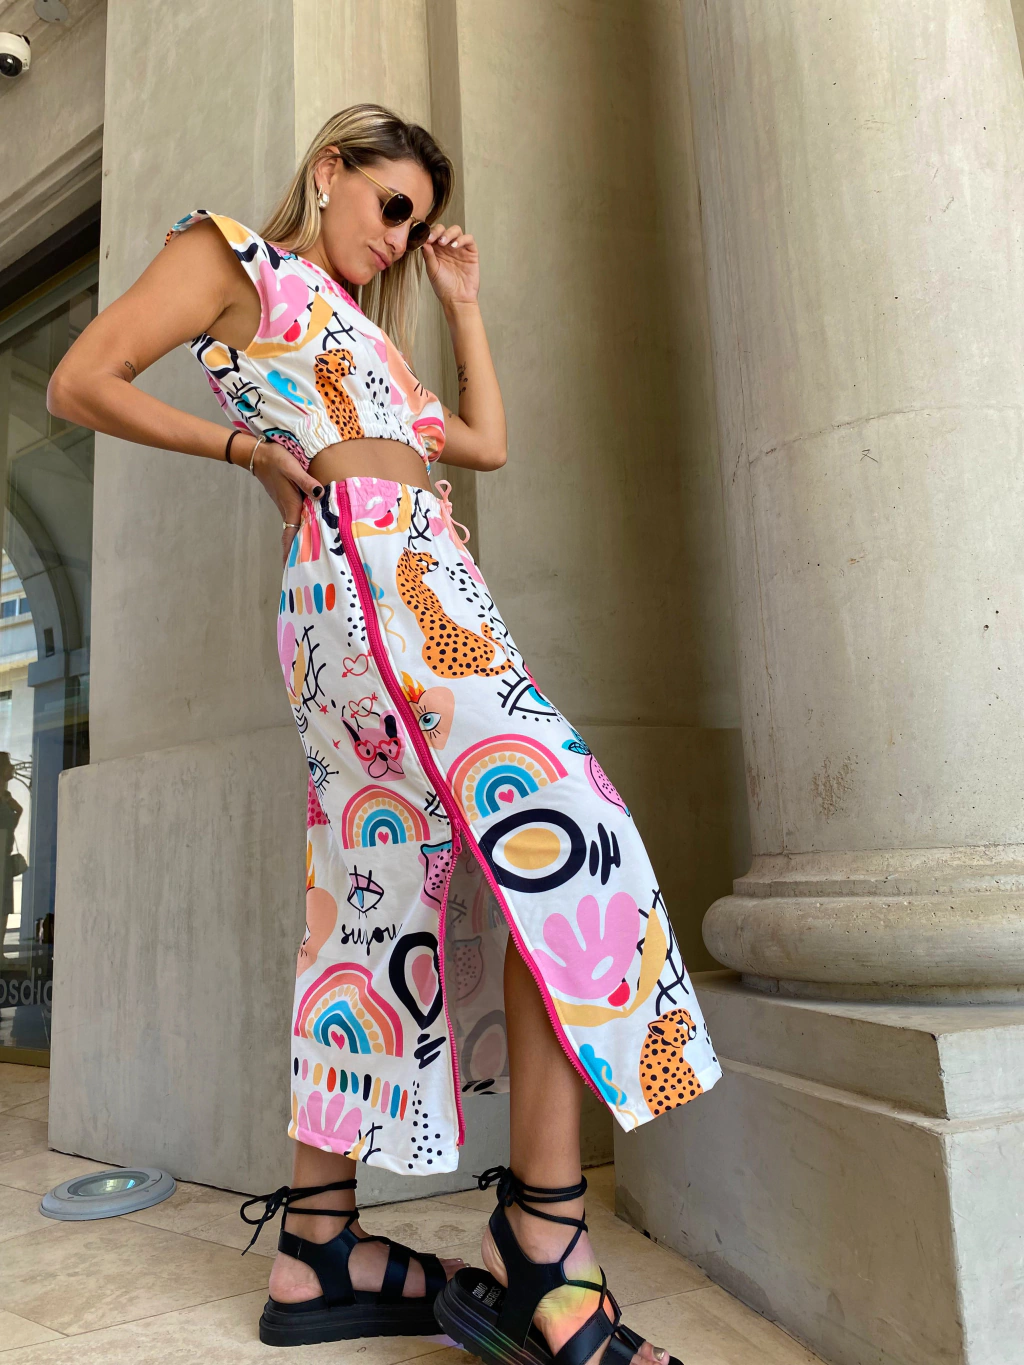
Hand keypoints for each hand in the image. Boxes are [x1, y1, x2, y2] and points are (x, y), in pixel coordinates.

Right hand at [235, 435, 323, 564]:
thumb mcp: (292, 469)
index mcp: (290, 506)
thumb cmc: (276, 460)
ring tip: (308, 558)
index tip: (290, 570)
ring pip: (294, 528)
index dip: (290, 552)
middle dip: (297, 554)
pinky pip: (295, 519)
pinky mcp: (287, 500)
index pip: (291, 535)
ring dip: (299, 542)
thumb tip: (320, 494)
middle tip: (306, 570)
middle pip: (293, 536)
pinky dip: (300, 529)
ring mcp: (286, 505)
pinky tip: (308, 531)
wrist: (259, 454)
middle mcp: (288, 509)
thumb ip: (306, 482)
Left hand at [422, 223, 478, 308]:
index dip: (429, 233)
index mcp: (436, 251)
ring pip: (456, 231)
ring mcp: (459, 248)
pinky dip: (462, 239)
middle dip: (438, 231)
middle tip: (434, 239)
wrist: (457, 299)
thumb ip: (428, 256)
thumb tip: (423, 241)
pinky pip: (468, 239)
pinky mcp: (471, 252)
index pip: (432, 235)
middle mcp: (447, 247)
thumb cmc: (444, 287)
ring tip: (444, 243)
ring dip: (449, 233)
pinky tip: (455, 246)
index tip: (426, 238)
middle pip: (443, 229)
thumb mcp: (432, 271)